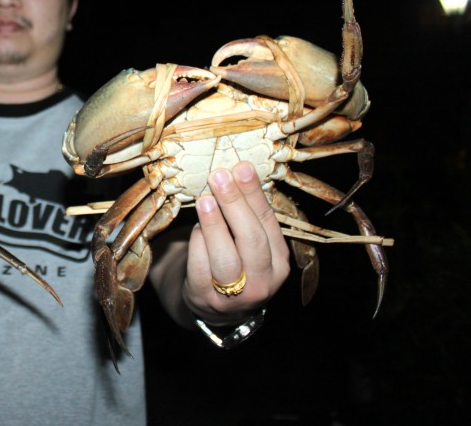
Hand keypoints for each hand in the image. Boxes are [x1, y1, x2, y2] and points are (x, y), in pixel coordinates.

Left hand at [183, 161, 289, 324]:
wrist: (215, 307)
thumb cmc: (234, 262)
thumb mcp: (248, 243)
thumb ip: (245, 215)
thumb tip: (233, 172)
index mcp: (280, 262)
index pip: (268, 222)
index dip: (254, 193)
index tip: (241, 167)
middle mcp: (263, 281)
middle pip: (251, 239)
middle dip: (235, 204)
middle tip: (219, 176)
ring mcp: (235, 295)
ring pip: (226, 258)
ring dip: (214, 225)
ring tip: (205, 199)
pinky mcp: (205, 298)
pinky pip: (200, 268)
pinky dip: (197, 244)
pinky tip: (195, 227)